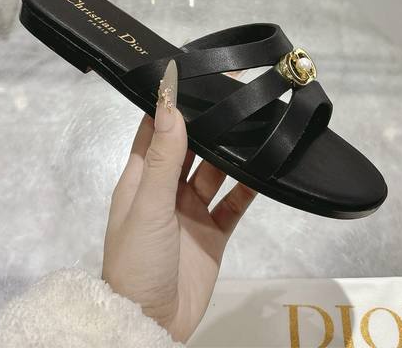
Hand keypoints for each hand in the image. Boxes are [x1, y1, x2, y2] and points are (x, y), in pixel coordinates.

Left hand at [102, 60, 256, 342]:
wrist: (151, 325)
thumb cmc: (137, 261)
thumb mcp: (148, 205)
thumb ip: (163, 157)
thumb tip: (169, 104)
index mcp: (141, 179)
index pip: (155, 130)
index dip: (171, 105)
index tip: (193, 77)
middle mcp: (167, 189)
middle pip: (190, 147)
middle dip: (209, 125)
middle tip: (236, 96)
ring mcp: (192, 210)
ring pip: (215, 171)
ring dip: (231, 153)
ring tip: (255, 124)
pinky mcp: (214, 232)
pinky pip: (234, 202)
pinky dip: (248, 186)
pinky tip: (265, 167)